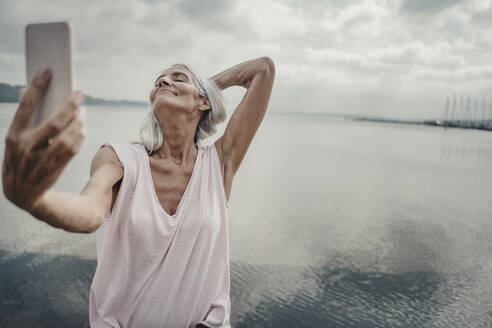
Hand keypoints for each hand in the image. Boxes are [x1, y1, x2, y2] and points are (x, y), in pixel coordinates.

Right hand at [2, 68, 85, 212]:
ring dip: (78, 122)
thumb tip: (29, 91)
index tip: (48, 70)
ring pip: (65, 138)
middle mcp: (24, 147)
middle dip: (69, 105)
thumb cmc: (20, 159)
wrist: (20, 195)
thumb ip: (24, 119)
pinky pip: (71, 151)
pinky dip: (79, 137)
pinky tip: (82, 128)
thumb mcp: (15, 141)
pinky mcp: (52, 170)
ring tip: (82, 112)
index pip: (25, 105)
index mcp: (12, 135)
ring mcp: (39, 161)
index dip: (37, 86)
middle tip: (79, 93)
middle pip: (53, 122)